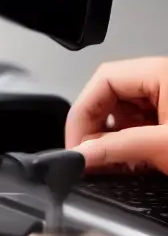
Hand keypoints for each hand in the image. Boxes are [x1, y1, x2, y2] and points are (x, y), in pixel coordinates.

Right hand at [66, 58, 167, 172]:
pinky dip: (127, 142)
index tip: (76, 143)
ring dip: (109, 137)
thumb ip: (118, 148)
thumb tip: (82, 154)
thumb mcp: (163, 146)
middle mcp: (163, 79)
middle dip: (94, 127)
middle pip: (109, 95)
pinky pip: (138, 123)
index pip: (103, 81)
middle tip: (88, 155)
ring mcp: (167, 98)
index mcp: (162, 74)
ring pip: (122, 111)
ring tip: (108, 161)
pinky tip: (127, 161)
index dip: (82, 113)